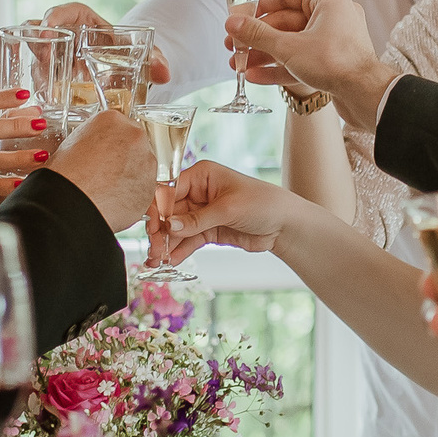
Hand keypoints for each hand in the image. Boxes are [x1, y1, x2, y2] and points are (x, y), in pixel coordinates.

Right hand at [40, 0, 170, 81]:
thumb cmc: (130, 55)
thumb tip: (164, 72)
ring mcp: (55, 57)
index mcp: (83, 21)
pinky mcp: (51, 78)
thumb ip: (155, 60)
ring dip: (36, 70)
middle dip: (37, 43)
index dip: (53, 16)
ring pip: (34, 56)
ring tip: (45, 88)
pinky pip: (39, 79)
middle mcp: (64, 36)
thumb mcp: (143, 55)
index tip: (49, 26)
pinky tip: (41, 102)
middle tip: (44, 60)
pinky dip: (37, 88)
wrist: (127, 74)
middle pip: (39, 31)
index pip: (64, 11)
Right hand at [42, 108, 154, 230]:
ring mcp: (146, 161)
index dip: (110, 140)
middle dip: (123, 155)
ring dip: (130, 173)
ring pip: (142, 165)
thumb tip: (96, 147)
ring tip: (107, 186)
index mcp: (113, 119)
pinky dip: (133, 192)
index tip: (105, 150)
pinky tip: (114, 197)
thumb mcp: (71, 143)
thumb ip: (93, 139)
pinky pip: (143, 186)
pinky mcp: (150, 185)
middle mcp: (134, 136)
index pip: (118, 125)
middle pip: (134, 142)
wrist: (72, 203)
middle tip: (106, 170)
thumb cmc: (66, 175)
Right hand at [151, 160, 303, 264]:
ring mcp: (203, 212)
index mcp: (202, 175)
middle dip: (160, 231)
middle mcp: (199, 192)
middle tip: (154, 248)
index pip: (170, 190)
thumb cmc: (262, 203)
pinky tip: (170, 261)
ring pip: (177, 229)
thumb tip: (169, 226)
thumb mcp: (228, 209)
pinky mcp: (209, 230)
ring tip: (157, 260)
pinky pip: (188, 240)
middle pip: (170, 212)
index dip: (158, 209)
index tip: (153, 227)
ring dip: (167, 244)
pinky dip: (179, 251)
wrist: (285, 225)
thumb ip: (197, 219)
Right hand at [225, 0, 399, 128]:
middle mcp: (333, 15)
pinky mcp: (332, 62)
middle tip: (234, 45)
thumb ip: (258, 34)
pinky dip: (280, 66)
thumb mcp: (288, 47)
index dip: (258, 6)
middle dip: (257, 37)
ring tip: (239, 64)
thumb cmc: (336, 63)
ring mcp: (333, 40)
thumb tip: (233, 23)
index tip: (238, 17)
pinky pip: (301, 59)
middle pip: (285, 21)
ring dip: (264, 54)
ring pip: (292, 43)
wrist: (366, 96)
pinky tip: (256, 76)